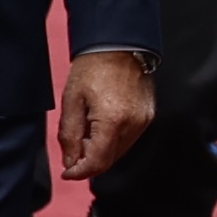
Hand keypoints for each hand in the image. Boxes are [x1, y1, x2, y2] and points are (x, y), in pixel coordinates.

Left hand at [58, 47, 155, 181]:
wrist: (119, 44)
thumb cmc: (92, 68)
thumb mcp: (71, 101)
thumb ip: (70, 135)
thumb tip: (71, 162)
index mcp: (113, 121)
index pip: (98, 162)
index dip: (80, 172)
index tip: (67, 172)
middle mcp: (134, 125)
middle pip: (110, 160)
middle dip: (89, 161)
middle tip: (73, 149)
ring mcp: (144, 120)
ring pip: (120, 151)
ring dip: (101, 151)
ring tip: (86, 132)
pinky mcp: (148, 115)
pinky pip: (129, 138)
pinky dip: (113, 140)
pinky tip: (101, 125)